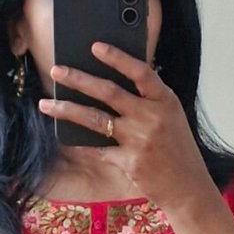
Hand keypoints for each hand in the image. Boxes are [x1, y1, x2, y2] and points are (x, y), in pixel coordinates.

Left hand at [39, 45, 215, 215]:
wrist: (187, 186)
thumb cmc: (177, 149)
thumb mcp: (171, 116)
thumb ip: (149, 98)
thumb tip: (114, 81)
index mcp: (164, 100)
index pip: (139, 71)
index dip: (117, 57)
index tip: (95, 46)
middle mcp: (151, 117)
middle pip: (108, 92)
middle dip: (78, 79)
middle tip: (56, 70)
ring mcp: (139, 140)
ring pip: (95, 119)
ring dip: (67, 110)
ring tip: (46, 104)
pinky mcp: (128, 162)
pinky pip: (97, 150)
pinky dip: (79, 146)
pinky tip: (64, 140)